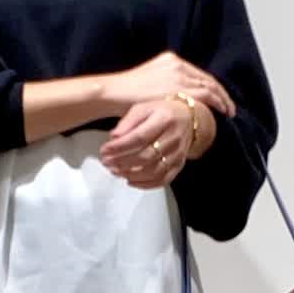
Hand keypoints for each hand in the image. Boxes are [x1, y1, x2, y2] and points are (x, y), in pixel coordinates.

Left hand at [100, 97, 216, 187]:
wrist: (189, 118)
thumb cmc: (162, 112)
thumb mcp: (143, 108)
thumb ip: (127, 122)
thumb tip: (113, 138)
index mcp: (164, 119)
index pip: (139, 137)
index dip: (120, 146)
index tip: (104, 150)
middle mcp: (173, 138)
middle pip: (146, 156)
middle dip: (122, 162)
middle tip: (106, 162)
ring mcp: (178, 154)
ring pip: (153, 171)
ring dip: (131, 174)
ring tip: (115, 171)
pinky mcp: (179, 165)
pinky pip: (163, 180)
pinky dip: (145, 184)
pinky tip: (130, 180)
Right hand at [101, 50, 236, 121]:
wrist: (114, 92)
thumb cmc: (126, 94)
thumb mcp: (149, 83)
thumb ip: (164, 86)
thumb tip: (175, 99)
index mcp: (171, 61)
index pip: (198, 75)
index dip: (212, 86)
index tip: (219, 98)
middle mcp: (177, 65)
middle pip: (207, 79)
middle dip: (221, 93)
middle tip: (230, 107)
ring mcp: (179, 75)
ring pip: (210, 86)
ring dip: (222, 99)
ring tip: (229, 111)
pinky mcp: (178, 88)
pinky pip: (205, 95)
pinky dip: (216, 103)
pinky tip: (221, 112)